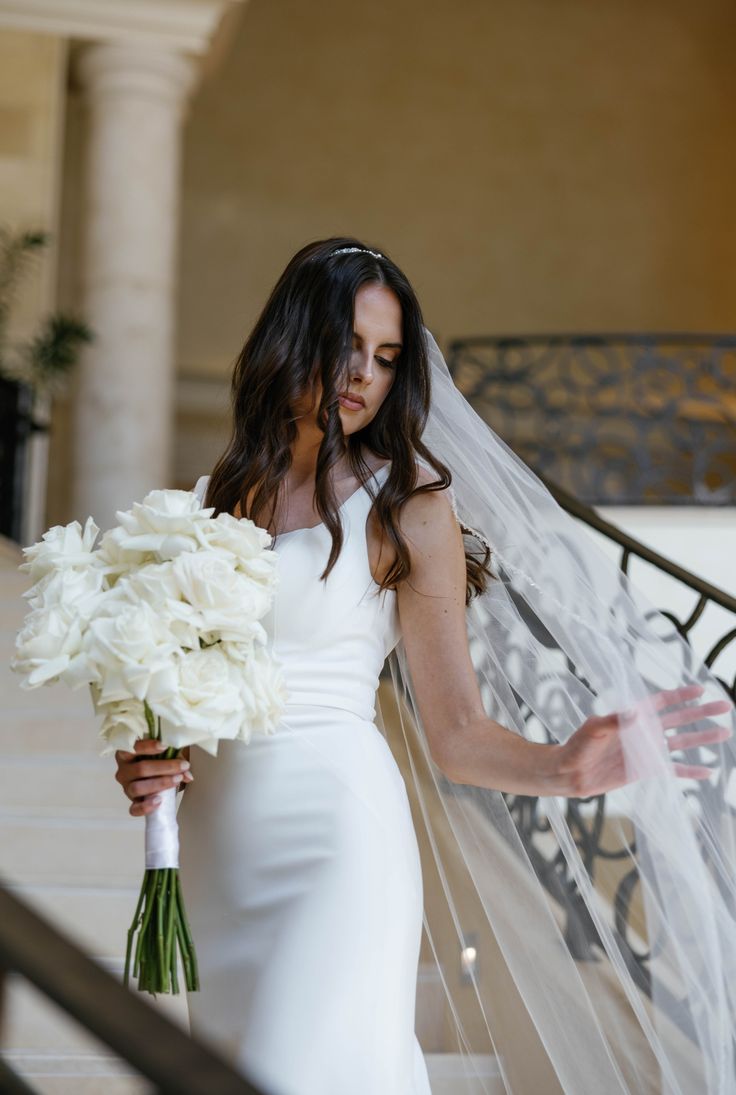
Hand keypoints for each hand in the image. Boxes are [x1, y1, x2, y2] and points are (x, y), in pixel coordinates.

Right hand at [114, 739, 192, 816]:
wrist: (157, 776)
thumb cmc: (158, 760)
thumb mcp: (165, 754)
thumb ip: (176, 760)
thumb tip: (188, 775)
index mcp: (126, 754)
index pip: (132, 748)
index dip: (147, 747)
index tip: (165, 746)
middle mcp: (123, 771)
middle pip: (140, 769)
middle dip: (164, 767)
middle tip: (182, 766)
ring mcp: (126, 788)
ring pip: (137, 788)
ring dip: (160, 783)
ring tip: (177, 780)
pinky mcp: (132, 802)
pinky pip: (134, 809)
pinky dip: (146, 806)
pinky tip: (159, 801)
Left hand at [560, 684, 732, 798]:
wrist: (571, 772)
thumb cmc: (578, 745)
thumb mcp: (593, 729)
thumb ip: (613, 720)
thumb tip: (635, 712)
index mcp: (633, 715)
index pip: (662, 701)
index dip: (682, 696)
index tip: (701, 690)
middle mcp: (644, 730)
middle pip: (680, 719)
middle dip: (702, 712)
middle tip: (727, 706)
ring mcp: (647, 750)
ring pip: (682, 742)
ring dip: (703, 738)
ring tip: (725, 733)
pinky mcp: (646, 769)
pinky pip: (673, 769)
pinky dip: (691, 772)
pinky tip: (709, 772)